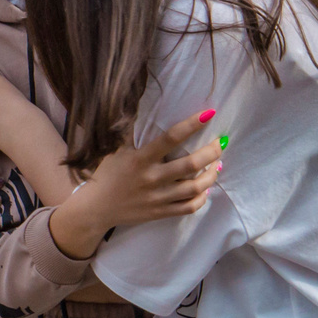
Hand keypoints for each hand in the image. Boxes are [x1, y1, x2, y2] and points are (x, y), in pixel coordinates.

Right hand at [50, 110, 224, 259]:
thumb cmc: (107, 174)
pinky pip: (189, 207)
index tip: (209, 113)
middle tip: (221, 142)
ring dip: (212, 175)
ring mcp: (158, 198)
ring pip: (195, 188)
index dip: (191, 124)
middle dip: (211, 152)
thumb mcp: (115, 149)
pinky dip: (202, 197)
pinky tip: (206, 188)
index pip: (171, 138)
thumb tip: (136, 103)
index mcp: (140, 159)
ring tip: (218, 164)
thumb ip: (129, 129)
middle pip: (191, 164)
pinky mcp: (161, 213)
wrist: (96, 209)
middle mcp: (152, 178)